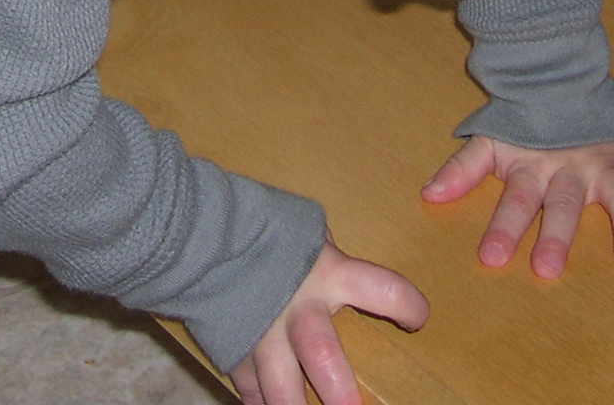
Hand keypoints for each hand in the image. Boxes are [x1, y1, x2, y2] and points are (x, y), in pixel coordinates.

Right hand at [227, 240, 427, 404]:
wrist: (196, 230)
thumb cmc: (260, 225)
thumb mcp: (304, 230)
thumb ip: (327, 259)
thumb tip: (344, 274)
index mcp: (327, 274)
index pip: (382, 290)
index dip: (406, 305)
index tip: (417, 317)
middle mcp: (298, 311)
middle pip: (323, 358)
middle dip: (341, 395)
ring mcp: (264, 337)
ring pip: (282, 389)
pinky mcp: (235, 352)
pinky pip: (252, 391)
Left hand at [420, 136, 613, 276]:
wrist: (559, 78)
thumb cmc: (524, 123)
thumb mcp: (490, 141)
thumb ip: (462, 169)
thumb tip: (428, 195)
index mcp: (530, 166)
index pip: (515, 201)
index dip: (503, 227)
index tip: (491, 259)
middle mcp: (567, 168)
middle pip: (562, 205)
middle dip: (555, 236)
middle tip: (548, 268)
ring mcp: (602, 163)